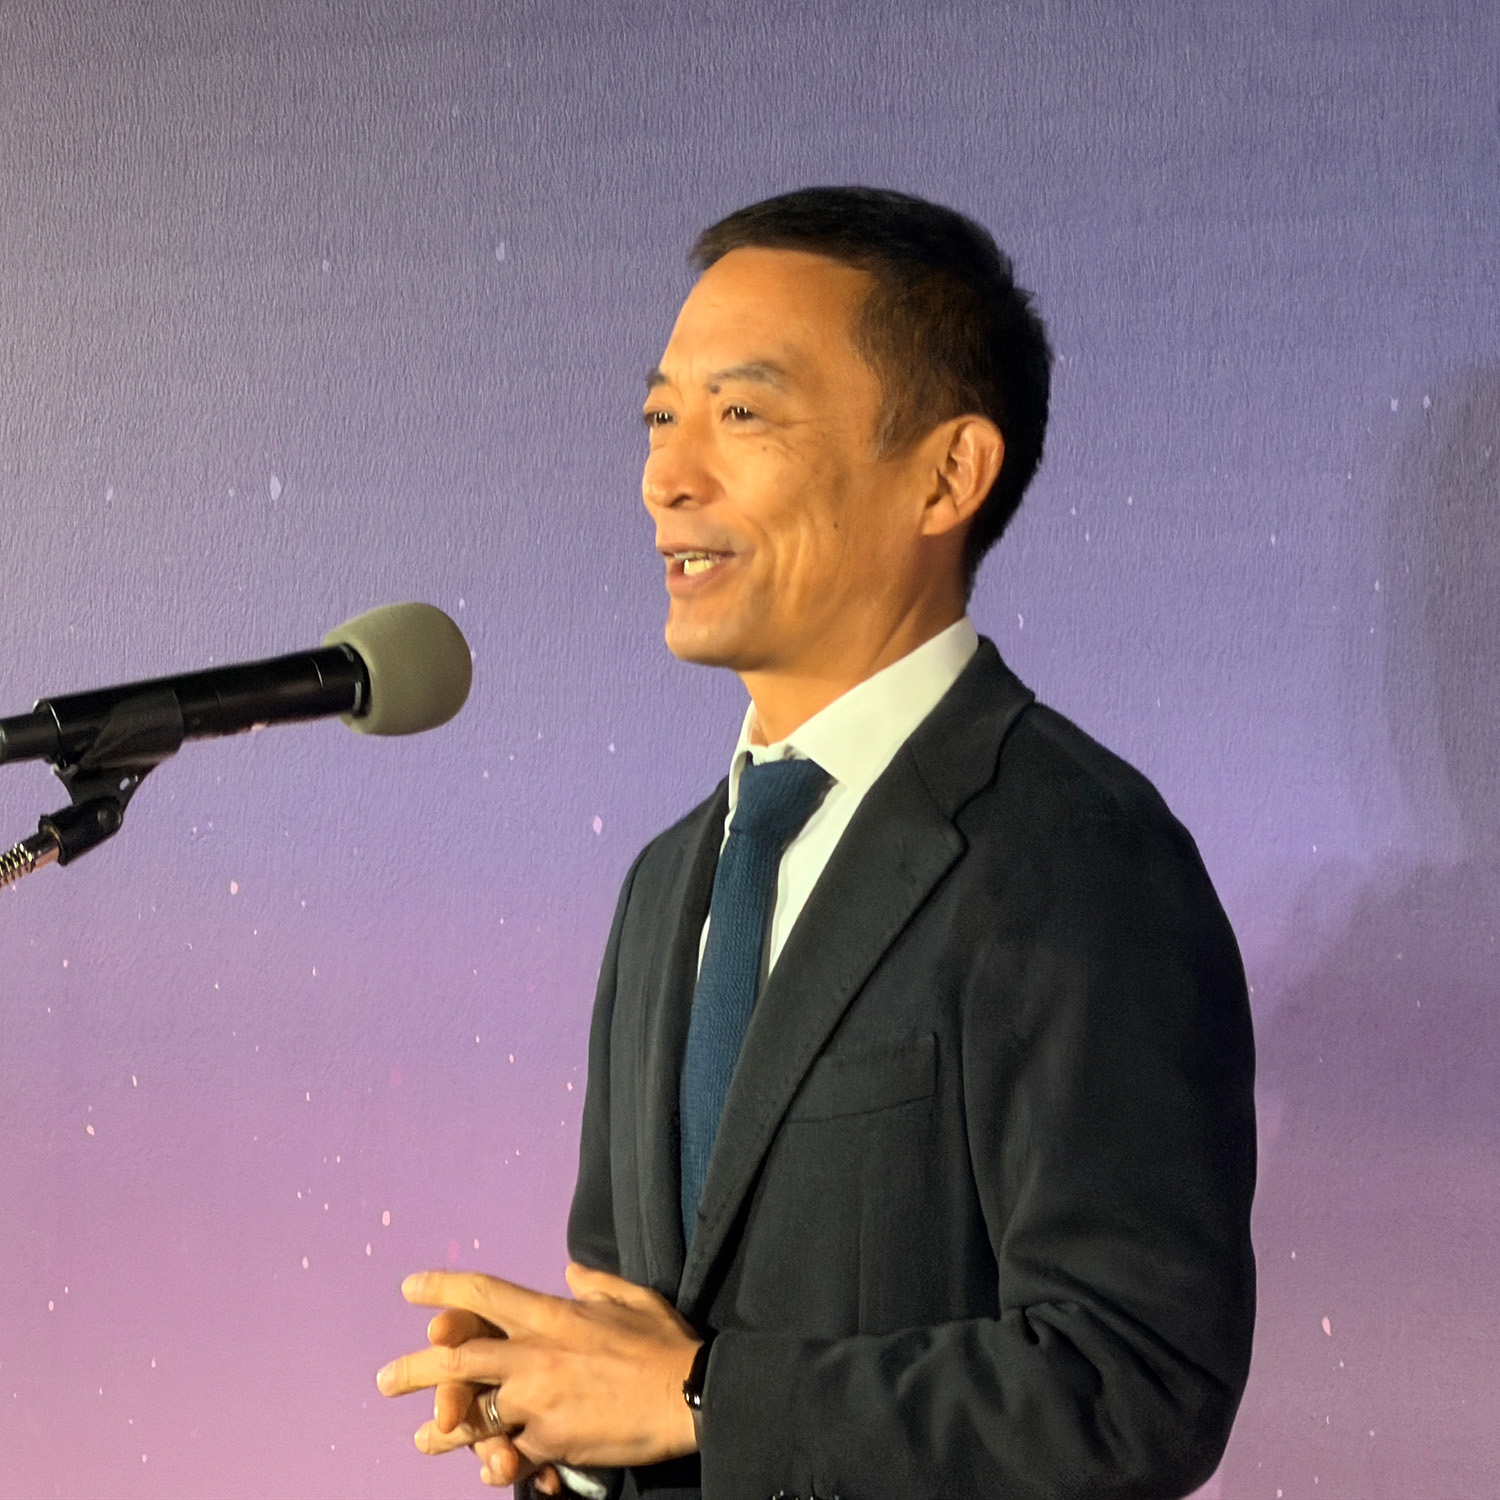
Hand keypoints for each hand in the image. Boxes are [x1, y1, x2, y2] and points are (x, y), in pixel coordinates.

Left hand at [378, 1262, 700, 1470]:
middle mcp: (536, 1355)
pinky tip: (482, 1467)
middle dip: (416, 1369)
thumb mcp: (630, 1297)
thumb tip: (571, 1271)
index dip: (444, 1289)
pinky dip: (494, 1462)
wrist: (689, 1394)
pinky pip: (510, 1454)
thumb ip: (594, 1284)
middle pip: (459, 1359)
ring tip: (423, 1438)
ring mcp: (540, 1402)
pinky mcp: (552, 1442)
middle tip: (385, 1381)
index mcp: (552, 1315)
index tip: (411, 1289)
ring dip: (443, 1429)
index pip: (485, 1295)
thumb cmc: (664, 1343)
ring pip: (473, 1415)